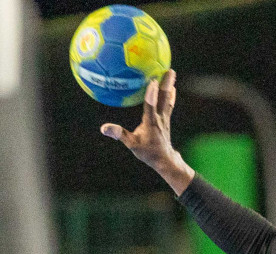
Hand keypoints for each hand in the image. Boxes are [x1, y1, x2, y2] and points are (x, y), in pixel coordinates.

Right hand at [100, 70, 193, 193]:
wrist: (164, 160)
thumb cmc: (147, 152)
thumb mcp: (132, 144)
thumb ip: (119, 134)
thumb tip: (104, 128)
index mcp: (151, 123)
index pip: (151, 106)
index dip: (151, 94)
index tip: (152, 81)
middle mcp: (160, 118)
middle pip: (163, 99)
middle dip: (166, 84)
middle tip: (170, 71)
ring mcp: (165, 118)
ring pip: (167, 100)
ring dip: (169, 86)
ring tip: (171, 74)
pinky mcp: (166, 119)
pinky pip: (168, 104)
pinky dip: (170, 95)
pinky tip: (172, 88)